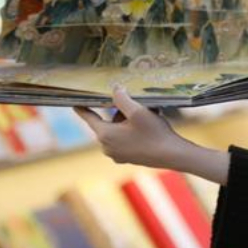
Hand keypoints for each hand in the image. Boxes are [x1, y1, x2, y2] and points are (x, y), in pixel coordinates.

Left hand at [75, 87, 191, 168]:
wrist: (173, 155)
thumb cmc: (154, 133)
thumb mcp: (138, 111)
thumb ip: (122, 98)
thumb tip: (115, 89)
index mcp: (105, 135)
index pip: (89, 117)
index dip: (82, 108)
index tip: (74, 102)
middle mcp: (107, 147)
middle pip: (107, 123)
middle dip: (119, 113)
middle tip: (137, 108)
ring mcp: (116, 155)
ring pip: (117, 131)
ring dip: (127, 122)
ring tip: (148, 118)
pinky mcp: (127, 159)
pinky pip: (124, 140)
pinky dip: (132, 132)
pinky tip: (148, 130)